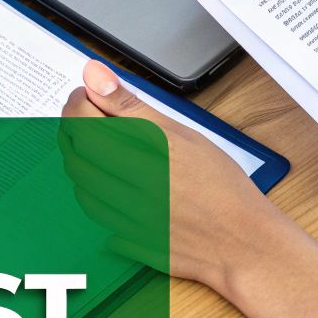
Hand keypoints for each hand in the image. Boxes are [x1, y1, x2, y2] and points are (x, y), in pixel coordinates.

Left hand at [60, 59, 293, 294]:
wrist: (243, 242)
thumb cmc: (222, 186)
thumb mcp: (184, 135)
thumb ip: (133, 106)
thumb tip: (95, 76)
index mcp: (147, 157)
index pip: (83, 124)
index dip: (77, 104)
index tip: (86, 96)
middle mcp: (132, 190)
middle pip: (76, 154)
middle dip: (75, 130)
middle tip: (92, 118)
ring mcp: (127, 220)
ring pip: (81, 185)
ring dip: (82, 161)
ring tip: (104, 149)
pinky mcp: (128, 241)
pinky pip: (94, 214)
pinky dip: (94, 193)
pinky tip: (113, 184)